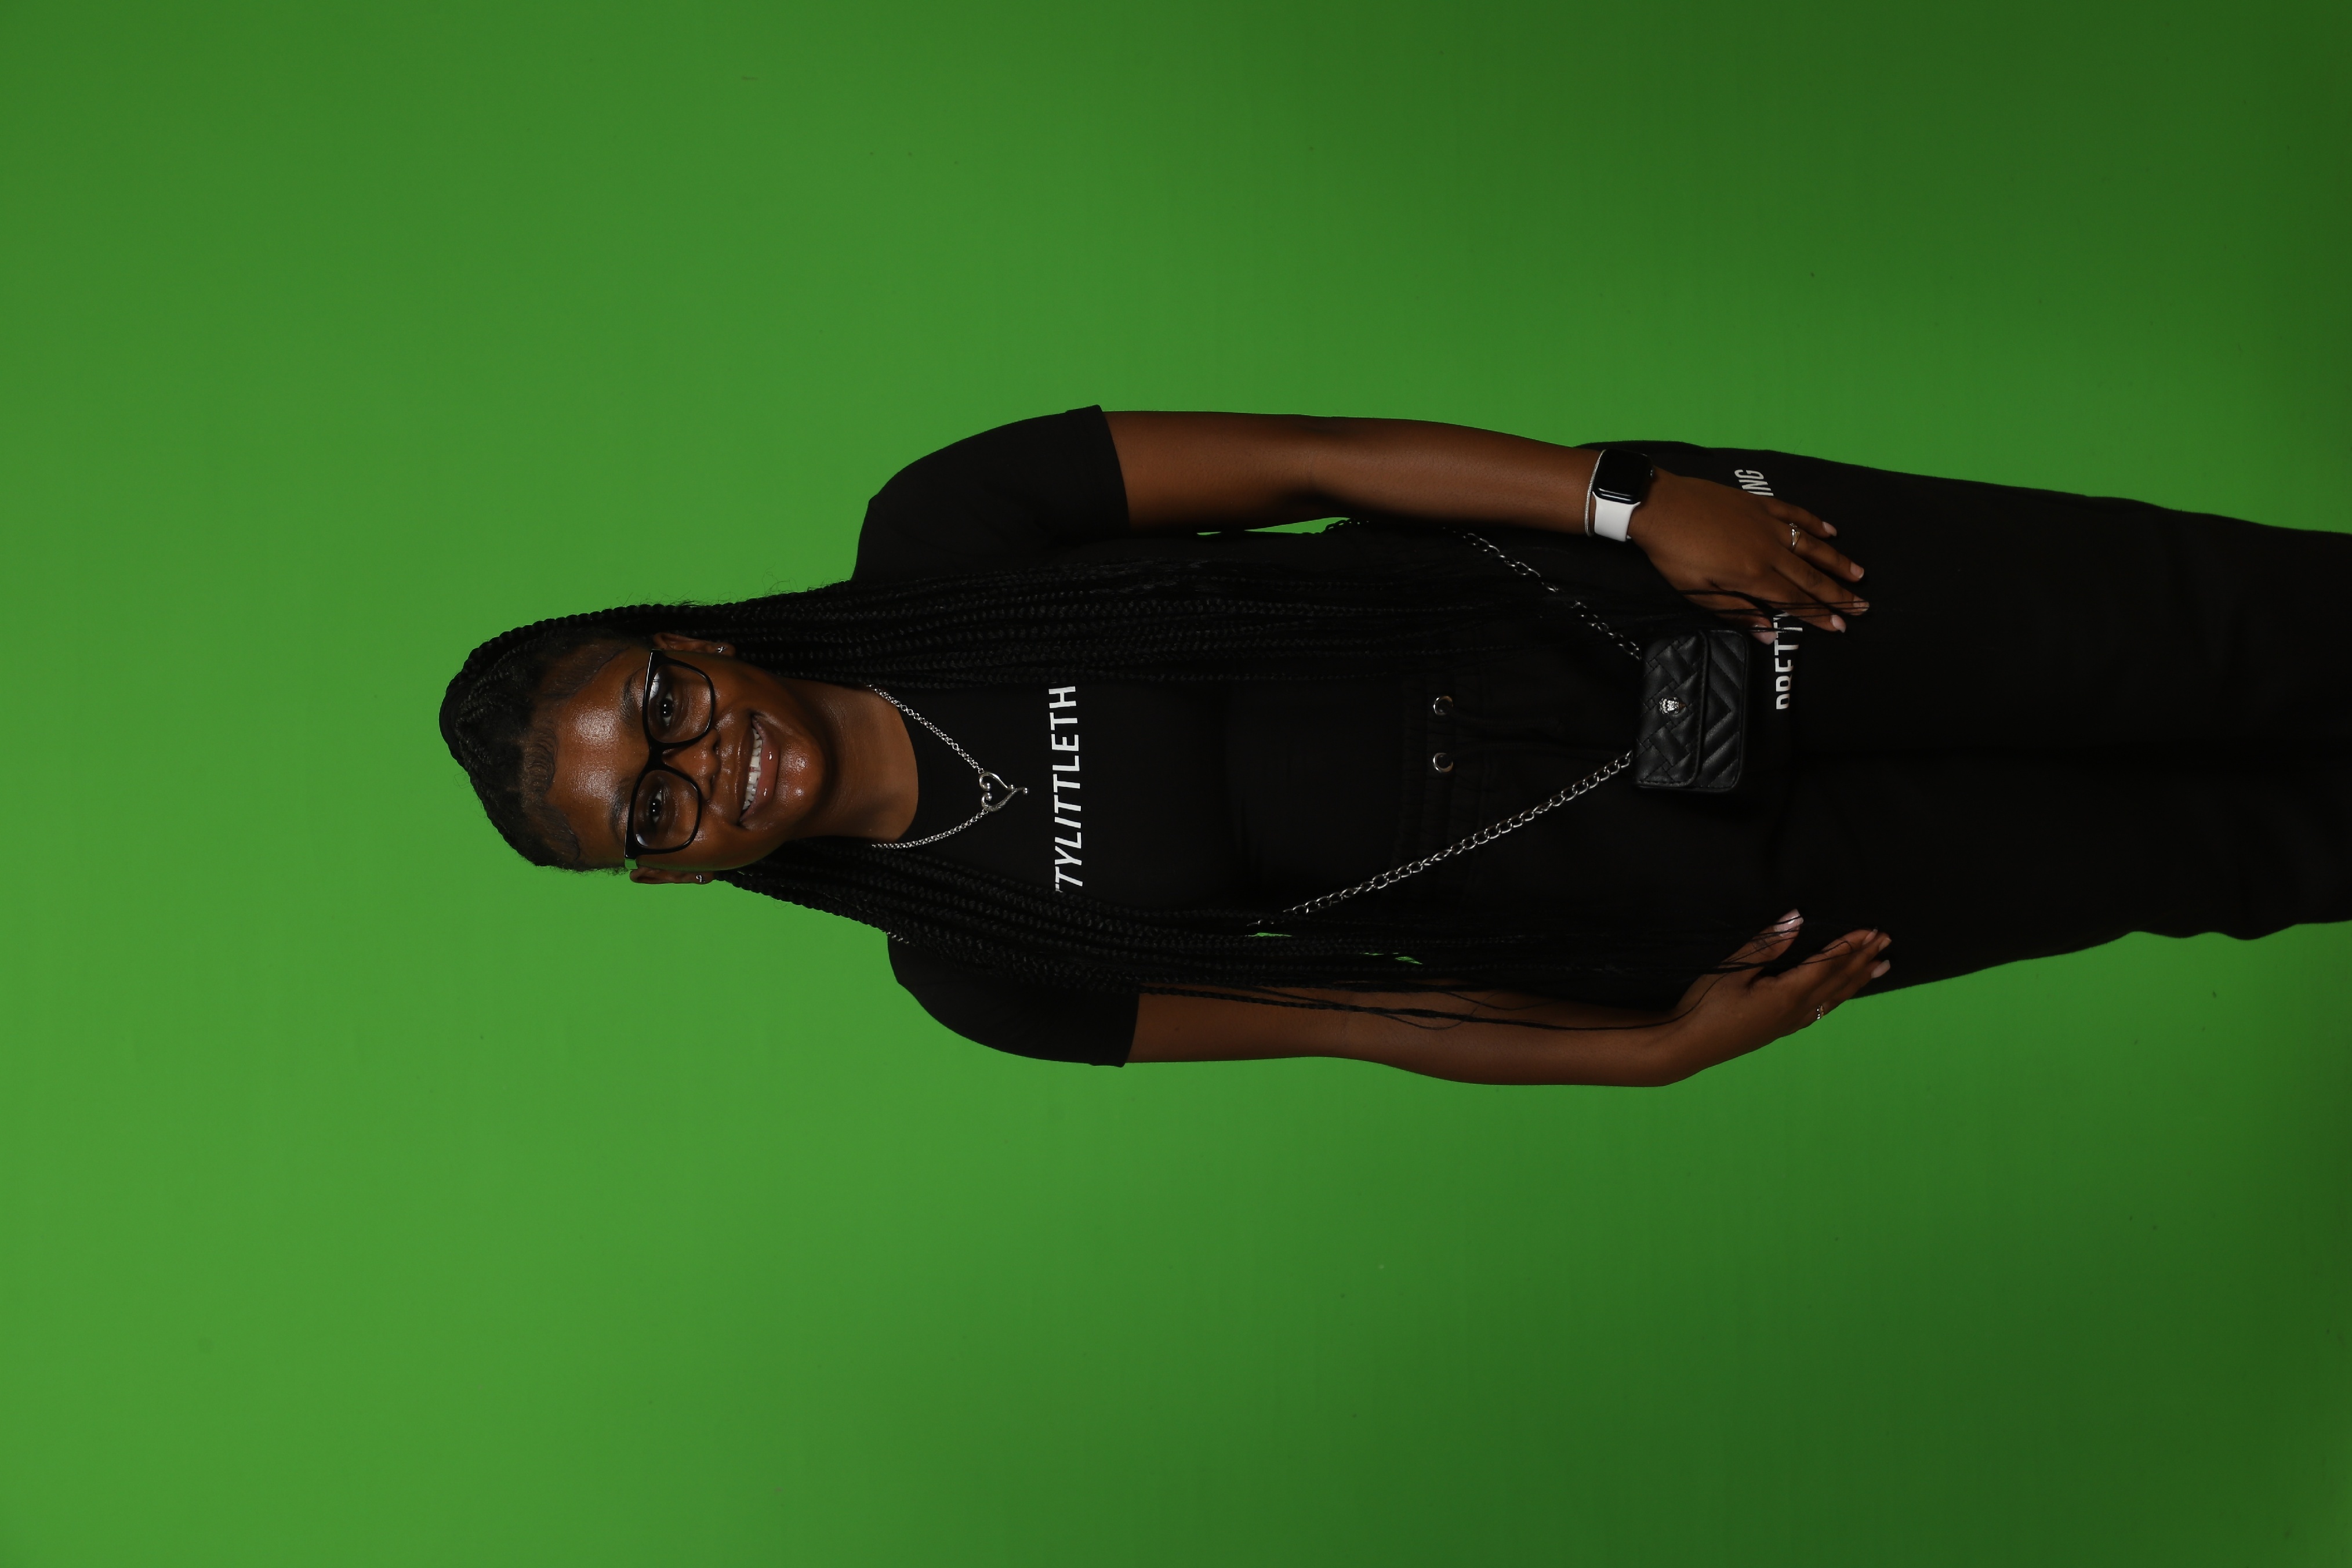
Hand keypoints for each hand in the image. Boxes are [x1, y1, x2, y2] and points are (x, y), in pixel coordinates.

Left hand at [1628, 471, 1866, 634]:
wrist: (1659, 505)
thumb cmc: (1673, 554)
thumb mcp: (1696, 592)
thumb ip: (1735, 612)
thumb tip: (1769, 633)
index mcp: (1751, 575)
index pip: (1794, 600)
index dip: (1819, 615)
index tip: (1841, 626)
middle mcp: (1767, 550)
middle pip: (1810, 576)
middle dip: (1838, 593)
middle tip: (1863, 606)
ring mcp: (1766, 524)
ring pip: (1810, 546)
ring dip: (1836, 561)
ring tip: (1858, 574)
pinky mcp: (1759, 504)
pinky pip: (1795, 514)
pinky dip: (1815, 523)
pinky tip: (1831, 532)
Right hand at [1652, 913, 1890, 1080]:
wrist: (1687, 1045)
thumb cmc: (1705, 1005)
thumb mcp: (1732, 970)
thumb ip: (1767, 945)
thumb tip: (1796, 918)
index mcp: (1787, 994)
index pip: (1828, 964)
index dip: (1850, 946)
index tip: (1872, 930)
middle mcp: (1797, 1011)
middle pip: (1838, 982)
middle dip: (1863, 960)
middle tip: (1887, 942)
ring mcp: (1790, 1023)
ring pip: (1834, 998)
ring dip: (1858, 980)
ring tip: (1880, 967)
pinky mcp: (1780, 1029)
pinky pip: (1821, 1010)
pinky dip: (1839, 996)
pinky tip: (1840, 994)